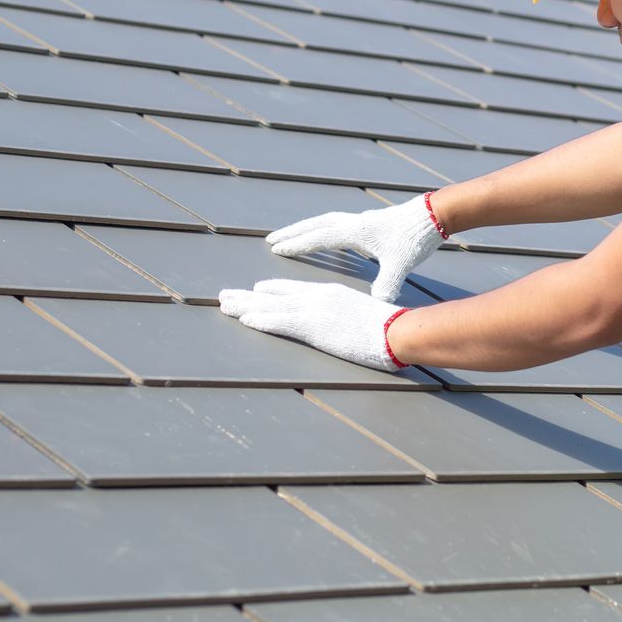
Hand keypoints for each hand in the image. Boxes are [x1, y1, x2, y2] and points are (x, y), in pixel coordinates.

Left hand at [218, 279, 407, 370]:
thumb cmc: (390, 329)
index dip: (270, 290)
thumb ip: (350, 320)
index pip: (293, 290)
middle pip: (275, 295)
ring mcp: (314, 310)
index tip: (253, 290)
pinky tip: (244, 319)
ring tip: (223, 304)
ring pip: (270, 306)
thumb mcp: (365, 319)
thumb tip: (350, 329)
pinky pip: (280, 321)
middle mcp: (318, 297)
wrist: (398, 330)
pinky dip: (260, 319)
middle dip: (248, 296)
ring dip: (244, 306)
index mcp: (330, 294)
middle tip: (225, 296)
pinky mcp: (314, 325)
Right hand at [265, 193, 444, 302]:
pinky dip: (325, 230)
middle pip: (316, 225)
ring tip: (292, 237)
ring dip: (307, 229)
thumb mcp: (400, 265)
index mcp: (356, 231)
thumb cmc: (414, 239)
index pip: (319, 237)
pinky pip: (339, 224)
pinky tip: (327, 239)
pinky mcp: (370, 222)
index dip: (298, 244)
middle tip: (272, 239)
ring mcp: (362, 221)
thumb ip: (386, 285)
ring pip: (326, 222)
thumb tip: (377, 307)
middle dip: (293, 232)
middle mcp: (355, 223)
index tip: (276, 249)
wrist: (433, 215)